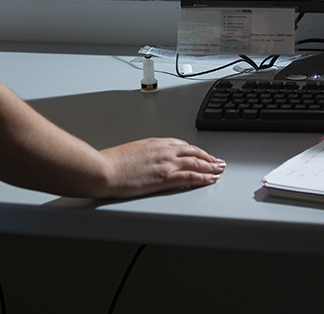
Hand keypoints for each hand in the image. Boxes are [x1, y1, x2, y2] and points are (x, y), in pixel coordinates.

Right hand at [97, 138, 225, 197]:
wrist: (104, 170)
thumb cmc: (112, 162)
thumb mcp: (132, 151)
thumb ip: (145, 153)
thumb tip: (149, 158)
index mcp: (155, 143)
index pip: (182, 145)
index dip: (195, 150)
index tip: (201, 154)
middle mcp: (164, 151)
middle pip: (193, 152)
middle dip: (208, 157)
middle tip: (218, 161)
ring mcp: (166, 164)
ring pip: (196, 163)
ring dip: (211, 166)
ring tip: (220, 169)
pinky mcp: (164, 178)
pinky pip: (190, 177)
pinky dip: (203, 177)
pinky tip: (211, 179)